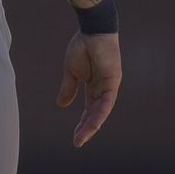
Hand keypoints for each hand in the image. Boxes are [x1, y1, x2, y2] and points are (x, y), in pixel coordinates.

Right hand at [56, 31, 120, 146]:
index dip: (82, 124)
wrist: (92, 31)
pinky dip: (100, 113)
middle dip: (86, 129)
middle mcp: (103, 90)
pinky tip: (93, 124)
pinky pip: (107, 102)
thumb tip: (61, 105)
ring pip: (102, 112)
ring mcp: (109, 87)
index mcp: (93, 87)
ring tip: (82, 137)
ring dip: (92, 125)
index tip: (75, 137)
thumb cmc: (82, 47)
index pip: (89, 110)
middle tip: (77, 142)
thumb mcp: (71, 72)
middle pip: (96, 114)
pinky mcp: (113, 82)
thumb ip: (68, 88)